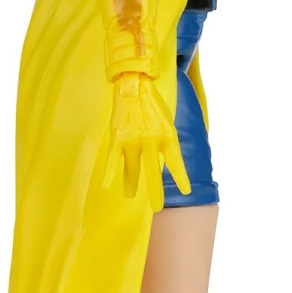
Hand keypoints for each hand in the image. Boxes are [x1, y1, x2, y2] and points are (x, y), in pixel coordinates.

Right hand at [101, 73, 191, 210]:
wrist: (134, 85)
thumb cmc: (153, 103)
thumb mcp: (168, 121)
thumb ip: (167, 139)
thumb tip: (166, 156)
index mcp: (167, 136)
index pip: (175, 161)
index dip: (180, 177)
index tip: (185, 191)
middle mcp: (151, 141)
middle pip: (153, 171)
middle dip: (155, 190)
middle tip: (158, 207)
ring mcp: (133, 140)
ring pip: (132, 168)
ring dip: (131, 183)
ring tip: (129, 195)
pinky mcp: (118, 137)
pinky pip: (113, 159)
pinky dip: (110, 172)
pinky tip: (107, 185)